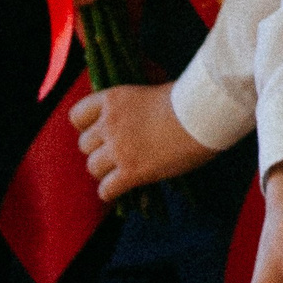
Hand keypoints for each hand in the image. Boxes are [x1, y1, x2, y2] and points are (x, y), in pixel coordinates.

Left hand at [72, 83, 215, 200]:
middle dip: (99, 150)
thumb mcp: (157, 91)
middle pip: (84, 145)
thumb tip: (142, 114)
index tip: (100, 131)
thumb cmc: (191, 98)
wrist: (204, 113)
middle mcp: (109, 123)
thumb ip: (140, 105)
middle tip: (117, 154)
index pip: (77, 116)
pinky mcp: (131, 171)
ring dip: (106, 171)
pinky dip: (112, 191)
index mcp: (114, 99)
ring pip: (93, 168)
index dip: (86, 126)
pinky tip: (123, 189)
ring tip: (122, 172)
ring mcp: (119, 148)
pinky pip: (106, 190)